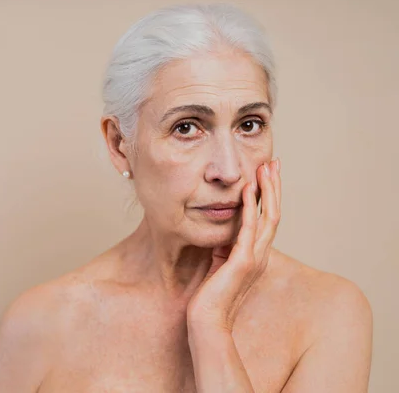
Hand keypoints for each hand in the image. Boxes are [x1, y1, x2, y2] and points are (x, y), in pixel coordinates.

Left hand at [187, 158, 281, 332]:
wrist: (207, 320)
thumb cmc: (210, 295)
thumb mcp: (219, 262)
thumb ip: (225, 245)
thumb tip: (221, 227)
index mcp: (256, 254)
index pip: (267, 218)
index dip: (269, 195)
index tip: (266, 173)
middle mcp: (260, 254)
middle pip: (274, 212)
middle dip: (274, 186)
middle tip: (273, 162)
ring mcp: (255, 258)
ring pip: (268, 216)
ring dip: (267, 190)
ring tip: (266, 167)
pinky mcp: (243, 261)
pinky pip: (248, 228)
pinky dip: (250, 207)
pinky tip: (247, 189)